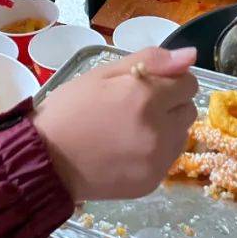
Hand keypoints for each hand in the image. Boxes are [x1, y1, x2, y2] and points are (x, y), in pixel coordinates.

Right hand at [33, 47, 198, 201]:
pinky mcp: (152, 182)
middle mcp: (159, 129)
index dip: (170, 80)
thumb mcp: (102, 73)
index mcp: (146, 96)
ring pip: (182, 134)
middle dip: (170, 104)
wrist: (46, 160)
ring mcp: (157, 159)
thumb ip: (150, 61)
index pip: (188, 83)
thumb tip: (190, 55)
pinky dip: (156, 152)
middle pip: (189, 109)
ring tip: (132, 129)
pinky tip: (128, 150)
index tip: (148, 86)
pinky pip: (169, 159)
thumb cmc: (70, 109)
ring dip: (167, 128)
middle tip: (137, 107)